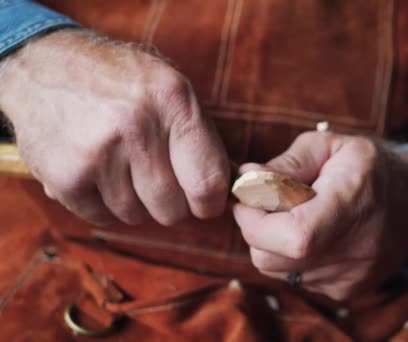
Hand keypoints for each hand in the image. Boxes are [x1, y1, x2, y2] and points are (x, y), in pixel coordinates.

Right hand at [0, 30, 229, 225]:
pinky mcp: (65, 176)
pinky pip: (102, 218)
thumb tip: (229, 191)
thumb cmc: (120, 83)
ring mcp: (96, 152)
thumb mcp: (171, 89)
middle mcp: (135, 125)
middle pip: (172, 209)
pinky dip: (104, 205)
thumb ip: (202, 139)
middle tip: (158, 180)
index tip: (205, 203)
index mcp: (172, 101)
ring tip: (122, 167)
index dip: (210, 203)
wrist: (43, 66)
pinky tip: (97, 172)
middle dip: (171, 203)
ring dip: (135, 202)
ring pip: (137, 216)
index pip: (207, 182)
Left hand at [233, 131, 407, 300]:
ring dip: (272, 243)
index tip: (250, 196)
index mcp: (351, 202)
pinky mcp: (346, 291)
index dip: (255, 219)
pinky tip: (315, 235)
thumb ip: (285, 162)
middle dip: (255, 229)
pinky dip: (292, 257)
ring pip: (278, 270)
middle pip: (272, 258)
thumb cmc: (369, 167)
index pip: (292, 234)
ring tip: (296, 216)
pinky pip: (296, 279)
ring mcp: (351, 276)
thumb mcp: (331, 146)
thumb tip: (245, 178)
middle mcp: (355, 248)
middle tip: (267, 203)